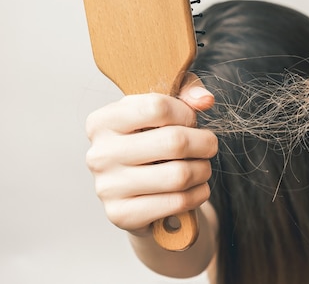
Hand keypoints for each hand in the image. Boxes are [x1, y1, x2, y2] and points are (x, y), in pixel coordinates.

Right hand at [85, 74, 217, 235]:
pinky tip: (196, 188)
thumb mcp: (166, 108)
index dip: (186, 113)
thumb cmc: (152, 142)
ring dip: (203, 170)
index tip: (190, 120)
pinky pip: (178, 202)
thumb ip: (187, 93)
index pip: (157, 106)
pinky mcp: (122, 214)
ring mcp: (108, 187)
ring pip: (180, 175)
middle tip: (208, 146)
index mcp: (104, 121)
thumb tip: (204, 100)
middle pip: (174, 142)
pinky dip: (198, 194)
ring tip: (201, 167)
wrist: (138, 192)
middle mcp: (100, 153)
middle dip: (205, 143)